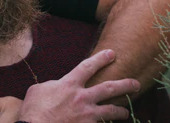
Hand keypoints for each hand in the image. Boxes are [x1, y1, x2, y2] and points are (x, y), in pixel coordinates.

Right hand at [16, 50, 138, 122]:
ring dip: (121, 111)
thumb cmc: (33, 109)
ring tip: (125, 112)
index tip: (112, 53)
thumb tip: (57, 86)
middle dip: (125, 85)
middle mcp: (82, 98)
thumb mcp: (38, 90)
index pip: (87, 67)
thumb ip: (52, 85)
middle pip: (108, 88)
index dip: (101, 58)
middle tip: (136, 84)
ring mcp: (87, 115)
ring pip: (111, 110)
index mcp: (68, 84)